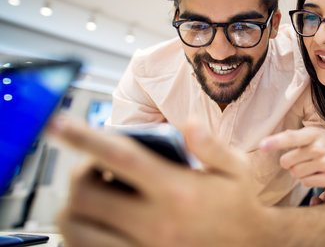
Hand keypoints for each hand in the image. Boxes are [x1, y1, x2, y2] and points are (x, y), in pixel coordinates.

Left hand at [48, 115, 264, 246]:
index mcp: (177, 189)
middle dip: (78, 173)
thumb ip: (210, 145)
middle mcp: (154, 221)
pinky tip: (97, 219)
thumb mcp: (235, 169)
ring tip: (92, 193)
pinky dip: (81, 232)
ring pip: (78, 228)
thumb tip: (188, 123)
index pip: (120, 157)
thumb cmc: (238, 204)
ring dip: (73, 205)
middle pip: (86, 194)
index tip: (56, 122)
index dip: (84, 137)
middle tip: (93, 166)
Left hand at [260, 127, 324, 187]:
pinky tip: (320, 175)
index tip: (262, 146)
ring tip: (314, 167)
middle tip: (303, 160)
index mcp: (315, 133)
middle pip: (287, 161)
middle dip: (290, 163)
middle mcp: (320, 147)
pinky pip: (307, 183)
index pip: (291, 137)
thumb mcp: (319, 135)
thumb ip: (297, 137)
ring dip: (300, 172)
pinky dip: (309, 180)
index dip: (275, 142)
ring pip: (296, 173)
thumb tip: (270, 141)